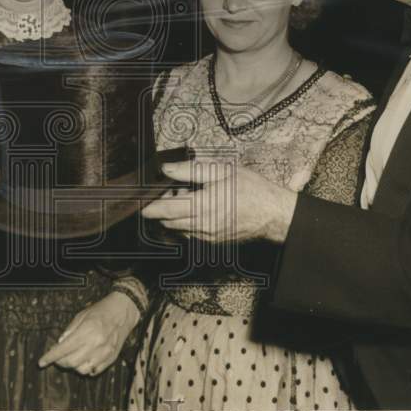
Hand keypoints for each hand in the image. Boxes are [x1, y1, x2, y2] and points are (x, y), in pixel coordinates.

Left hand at [38, 291, 139, 375]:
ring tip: (73, 357)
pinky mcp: (112, 358)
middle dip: (60, 362)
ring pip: (82, 370)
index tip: (41, 362)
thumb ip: (70, 330)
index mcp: (86, 331)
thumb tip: (60, 343)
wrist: (123, 311)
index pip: (63, 349)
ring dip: (74, 366)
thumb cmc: (101, 311)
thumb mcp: (82, 315)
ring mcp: (105, 353)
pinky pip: (95, 371)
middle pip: (71, 363)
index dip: (50, 357)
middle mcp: (96, 344)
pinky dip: (87, 368)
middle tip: (58, 357)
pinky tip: (85, 360)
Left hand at [142, 157, 297, 243]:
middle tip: (164, 192)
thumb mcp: (221, 171)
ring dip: (171, 216)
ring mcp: (207, 236)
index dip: (148, 205)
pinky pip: (189, 234)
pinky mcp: (213, 241)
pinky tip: (193, 208)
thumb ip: (191, 170)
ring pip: (177, 229)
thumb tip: (166, 169)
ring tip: (181, 198)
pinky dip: (183, 223)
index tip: (138, 200)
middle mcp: (201, 225)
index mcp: (202, 206)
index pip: (164, 209)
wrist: (272, 213)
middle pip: (167, 221)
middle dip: (159, 208)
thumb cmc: (251, 188)